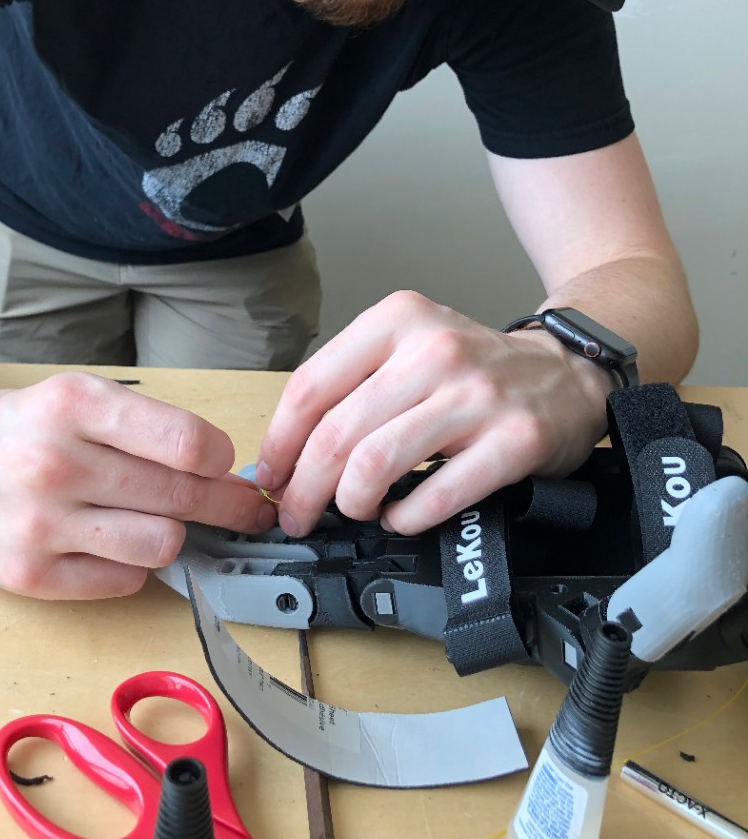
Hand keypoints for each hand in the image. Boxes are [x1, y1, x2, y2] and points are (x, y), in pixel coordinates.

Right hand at [0, 371, 275, 599]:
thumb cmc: (28, 427)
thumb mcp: (82, 398)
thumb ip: (151, 429)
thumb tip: (231, 477)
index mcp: (75, 406)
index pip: (187, 444)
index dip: (220, 461)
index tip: (221, 465)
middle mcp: (54, 462)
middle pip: (182, 497)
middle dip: (223, 504)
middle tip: (239, 508)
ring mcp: (38, 524)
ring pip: (161, 545)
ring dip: (171, 534)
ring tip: (156, 520)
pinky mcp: (28, 575)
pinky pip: (124, 581)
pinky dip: (132, 565)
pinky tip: (111, 543)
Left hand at [255, 291, 611, 537]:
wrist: (567, 372)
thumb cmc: (474, 369)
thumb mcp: (408, 347)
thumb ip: (352, 387)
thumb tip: (287, 453)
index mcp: (397, 321)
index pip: (311, 387)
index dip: (280, 443)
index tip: (271, 475)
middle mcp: (434, 351)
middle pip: (336, 433)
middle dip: (306, 488)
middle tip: (300, 514)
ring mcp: (476, 395)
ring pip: (376, 463)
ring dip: (352, 502)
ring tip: (357, 510)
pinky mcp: (513, 440)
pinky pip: (437, 493)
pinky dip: (406, 517)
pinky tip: (402, 517)